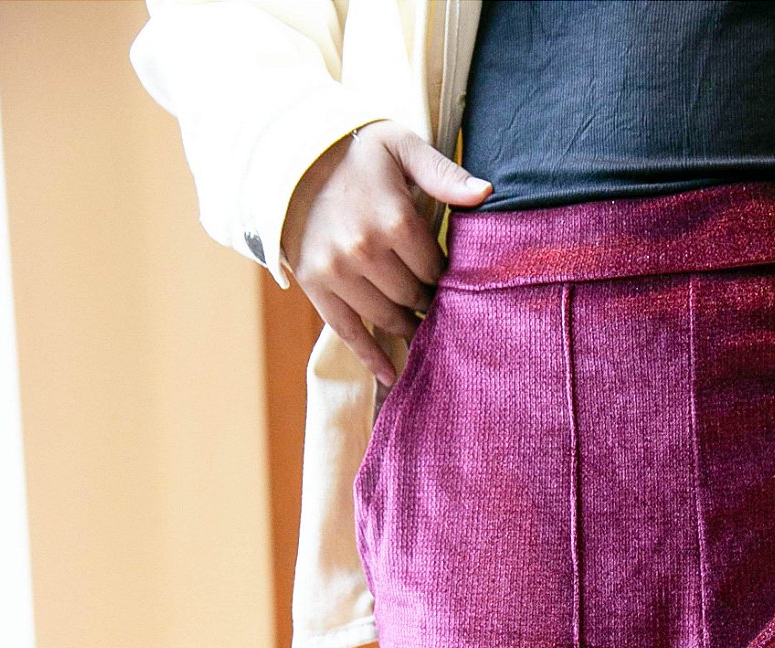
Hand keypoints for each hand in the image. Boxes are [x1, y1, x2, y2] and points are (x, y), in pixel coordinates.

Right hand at [282, 122, 491, 384]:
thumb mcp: (399, 145)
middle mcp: (365, 250)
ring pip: (387, 317)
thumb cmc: (353, 151)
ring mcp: (338, 272)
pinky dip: (371, 357)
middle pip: (413, 296)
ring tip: (420, 329)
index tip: (445, 277)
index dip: (443, 275)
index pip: (434, 268)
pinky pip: (348, 331)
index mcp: (394, 219)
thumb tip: (486, 194)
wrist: (288, 157)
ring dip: (407, 328)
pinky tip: (391, 376)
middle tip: (434, 303)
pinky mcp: (316, 286)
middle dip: (426, 301)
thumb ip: (443, 173)